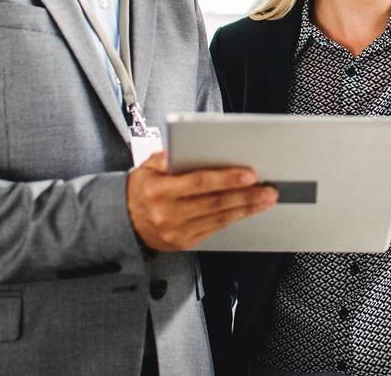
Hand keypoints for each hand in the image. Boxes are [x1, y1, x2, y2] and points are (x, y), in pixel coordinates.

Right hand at [127, 152, 277, 251]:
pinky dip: (233, 219)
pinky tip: (247, 211)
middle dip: (246, 195)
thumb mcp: (145, 168)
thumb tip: (184, 148)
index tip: (249, 174)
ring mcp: (175, 231)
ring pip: (218, 218)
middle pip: (215, 203)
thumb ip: (165, 157)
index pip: (199, 182)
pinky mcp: (183, 243)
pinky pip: (214, 230)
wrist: (121, 222)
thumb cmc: (139, 190)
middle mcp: (167, 213)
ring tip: (265, 199)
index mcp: (158, 191)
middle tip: (268, 189)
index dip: (227, 178)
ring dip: (246, 208)